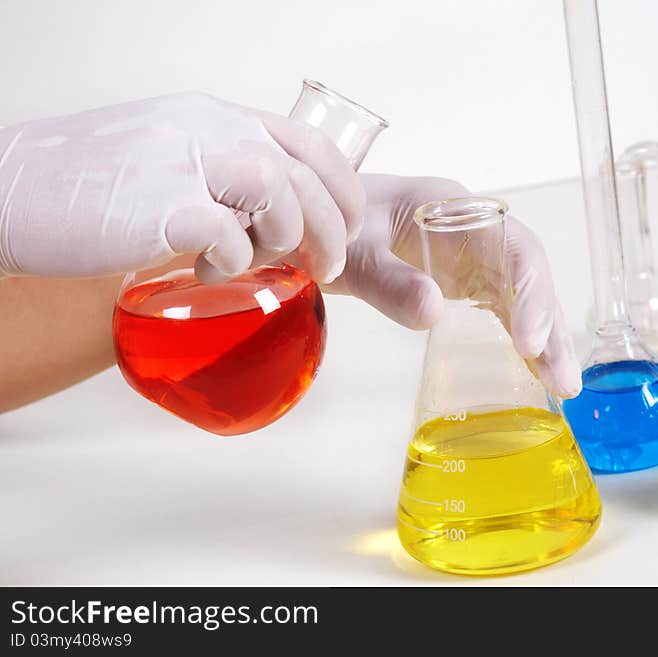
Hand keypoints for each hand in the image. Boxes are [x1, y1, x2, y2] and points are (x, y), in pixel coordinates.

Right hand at [0, 93, 363, 283]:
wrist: (11, 189)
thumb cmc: (89, 183)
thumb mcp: (169, 154)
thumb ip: (222, 170)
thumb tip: (273, 213)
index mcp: (215, 116)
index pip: (308, 143)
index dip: (342, 189)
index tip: (346, 226)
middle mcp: (208, 129)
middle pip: (306, 176)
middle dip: (331, 230)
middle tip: (323, 267)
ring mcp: (184, 163)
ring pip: (280, 195)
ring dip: (283, 241)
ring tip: (252, 265)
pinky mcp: (161, 207)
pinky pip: (229, 238)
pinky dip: (231, 263)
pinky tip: (206, 272)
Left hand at [325, 173, 581, 398]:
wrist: (311, 221)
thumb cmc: (329, 225)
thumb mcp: (351, 252)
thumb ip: (386, 280)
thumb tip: (434, 314)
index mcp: (454, 209)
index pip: (513, 247)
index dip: (531, 293)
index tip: (530, 341)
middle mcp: (472, 232)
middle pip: (527, 277)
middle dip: (549, 327)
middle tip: (563, 381)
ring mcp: (468, 257)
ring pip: (518, 297)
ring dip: (543, 339)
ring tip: (562, 386)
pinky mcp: (458, 282)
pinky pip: (498, 309)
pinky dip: (517, 339)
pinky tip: (531, 371)